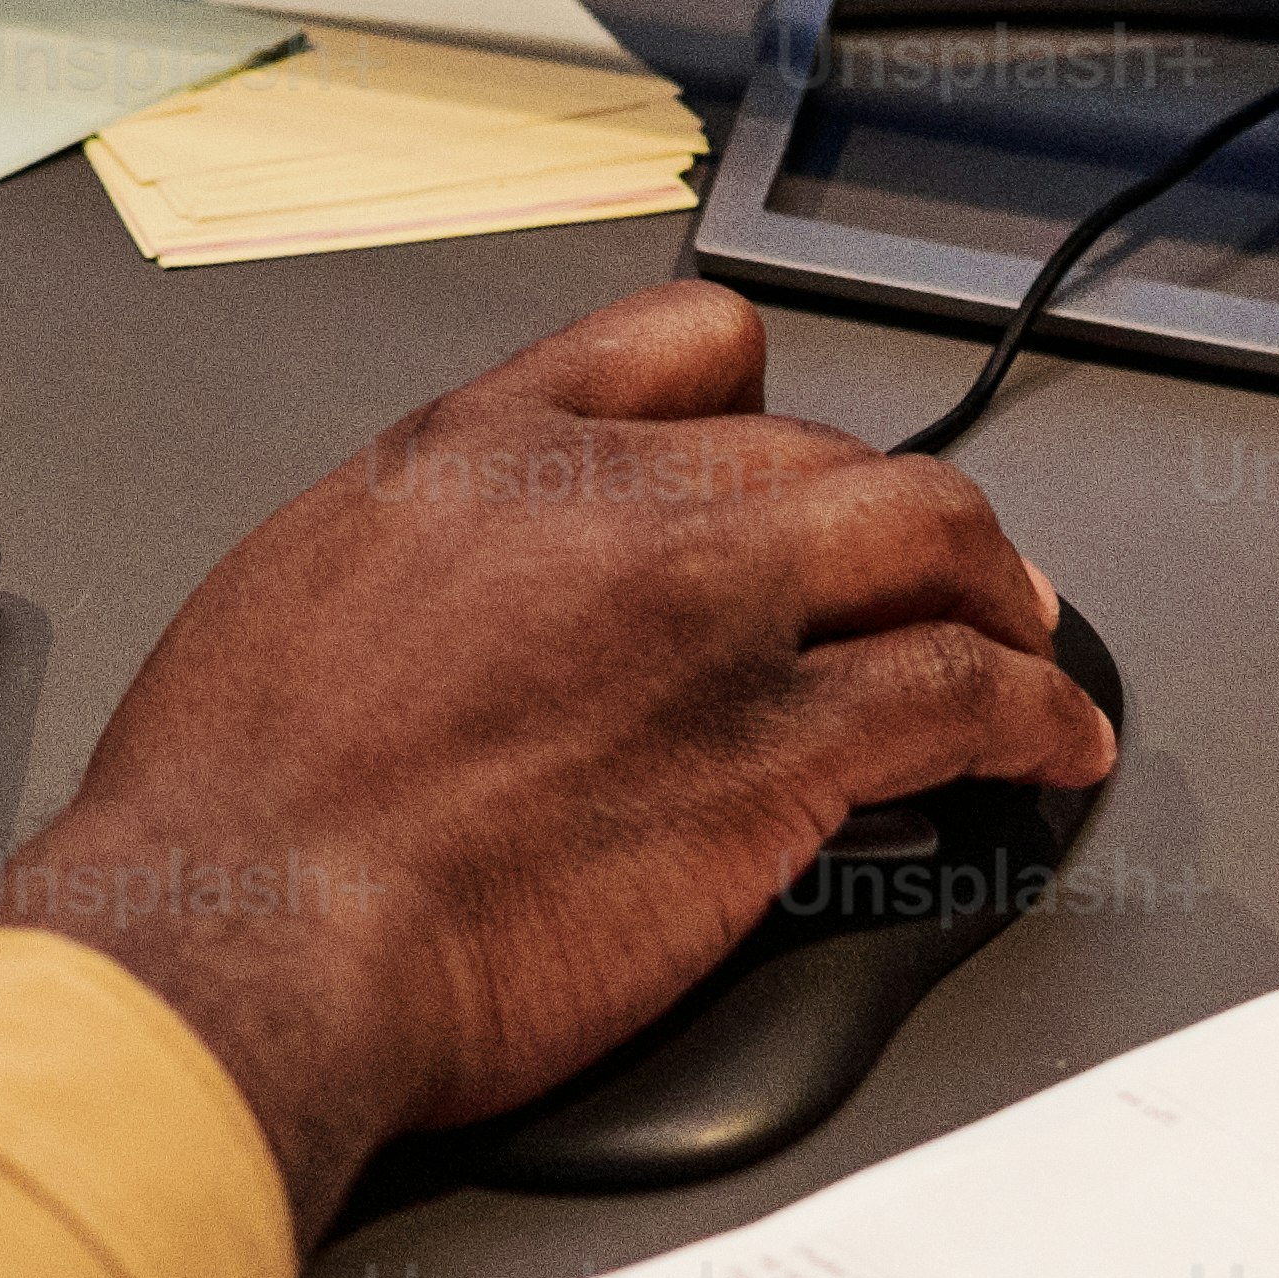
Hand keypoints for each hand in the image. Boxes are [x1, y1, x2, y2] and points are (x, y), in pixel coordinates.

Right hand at [0, 283, 1106, 1235]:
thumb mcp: (294, 600)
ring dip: (999, 594)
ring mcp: (710, 615)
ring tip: (1028, 641)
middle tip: (930, 578)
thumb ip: (420, 569)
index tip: (786, 448)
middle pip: (823, 450)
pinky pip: (967, 696)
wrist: (242, 931)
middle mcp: (609, 501)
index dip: (760, 401)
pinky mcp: (779, 751)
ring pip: (930, 540)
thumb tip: (461, 617)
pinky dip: (1036, 717)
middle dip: (889, 518)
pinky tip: (1050, 750)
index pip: (679, 346)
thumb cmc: (228, 812)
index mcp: (480, 452)